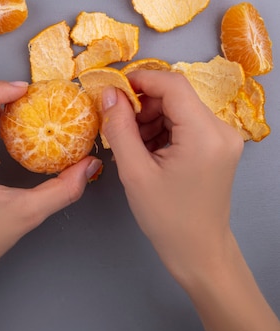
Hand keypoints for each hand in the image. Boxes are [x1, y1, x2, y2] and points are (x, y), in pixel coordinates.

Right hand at [100, 70, 279, 330]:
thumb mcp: (134, 171)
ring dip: (150, 118)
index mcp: (205, 134)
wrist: (198, 250)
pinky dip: (161, 129)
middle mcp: (221, 129)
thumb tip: (108, 94)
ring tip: (131, 145)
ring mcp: (222, 137)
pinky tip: (146, 151)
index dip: (140, 80)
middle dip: (142, 105)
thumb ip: (119, 127)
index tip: (111, 89)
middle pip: (175, 96)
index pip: (173, 84)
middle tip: (117, 126)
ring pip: (178, 108)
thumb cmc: (166, 217)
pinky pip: (185, 123)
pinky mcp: (218, 146)